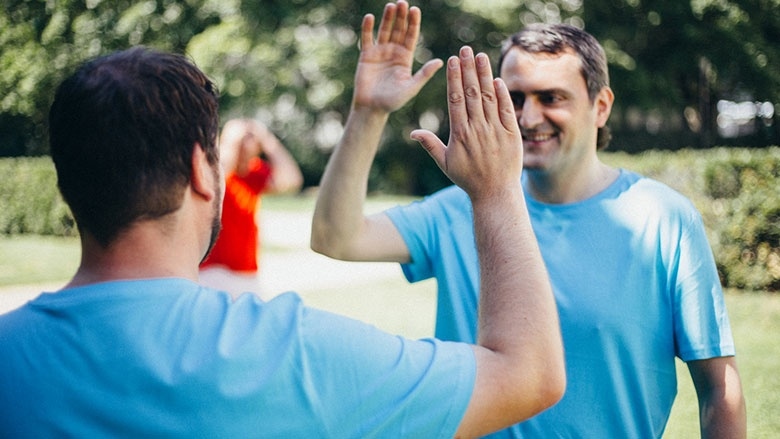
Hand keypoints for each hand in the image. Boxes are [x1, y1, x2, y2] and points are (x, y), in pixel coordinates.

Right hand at [353, 1, 442, 111]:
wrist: (372, 109)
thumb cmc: (393, 102)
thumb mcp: (411, 87)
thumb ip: (424, 74)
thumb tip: (440, 61)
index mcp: (406, 58)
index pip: (411, 36)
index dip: (413, 23)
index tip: (415, 10)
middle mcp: (393, 52)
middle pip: (398, 30)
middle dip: (401, 17)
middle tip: (403, 3)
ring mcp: (379, 52)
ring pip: (384, 31)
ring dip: (387, 18)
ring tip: (391, 6)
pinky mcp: (366, 55)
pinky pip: (367, 39)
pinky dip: (367, 28)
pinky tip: (370, 17)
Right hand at [411, 46, 522, 200]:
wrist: (495, 193)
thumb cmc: (468, 178)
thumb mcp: (445, 163)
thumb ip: (431, 144)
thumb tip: (413, 132)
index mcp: (460, 134)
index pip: (455, 99)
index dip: (454, 78)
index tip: (452, 61)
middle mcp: (477, 129)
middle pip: (471, 93)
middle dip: (468, 69)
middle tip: (465, 49)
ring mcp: (495, 131)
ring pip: (489, 98)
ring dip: (484, 75)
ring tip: (480, 56)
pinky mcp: (512, 134)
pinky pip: (507, 110)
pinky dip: (503, 95)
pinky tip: (497, 80)